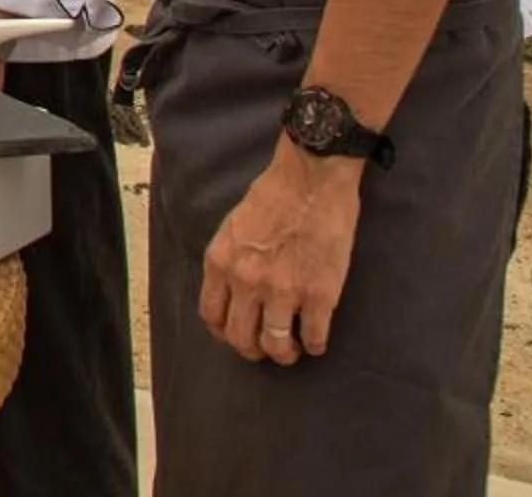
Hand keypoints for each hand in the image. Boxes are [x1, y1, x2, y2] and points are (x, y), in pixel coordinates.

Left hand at [199, 140, 361, 363]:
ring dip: (284, 354)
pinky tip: (316, 340)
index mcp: (221, 262)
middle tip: (267, 348)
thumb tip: (233, 291)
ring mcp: (283, 291)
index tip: (237, 334)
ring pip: (276, 345)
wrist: (311, 178)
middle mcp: (246, 281)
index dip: (225, 332)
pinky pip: (314, 337)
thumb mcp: (233, 228)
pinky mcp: (319, 294)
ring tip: (291, 350)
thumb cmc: (273, 195)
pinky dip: (314, 345)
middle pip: (240, 338)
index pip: (211, 316)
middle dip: (253, 350)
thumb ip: (230, 261)